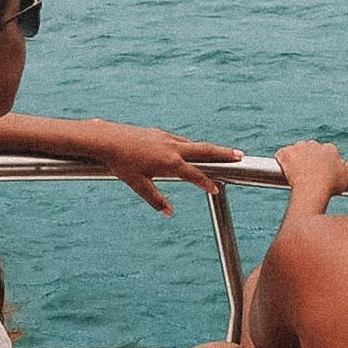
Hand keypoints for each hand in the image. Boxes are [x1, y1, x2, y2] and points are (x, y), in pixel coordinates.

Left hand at [87, 120, 243, 216]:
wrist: (107, 138)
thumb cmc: (122, 163)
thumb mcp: (138, 185)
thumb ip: (156, 200)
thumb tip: (169, 214)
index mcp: (170, 163)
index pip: (195, 174)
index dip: (207, 183)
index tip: (217, 188)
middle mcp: (173, 148)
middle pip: (205, 150)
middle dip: (223, 154)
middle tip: (240, 156)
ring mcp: (167, 138)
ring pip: (194, 144)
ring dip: (210, 149)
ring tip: (224, 153)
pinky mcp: (160, 133)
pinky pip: (182, 140)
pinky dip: (193, 146)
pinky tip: (193, 149)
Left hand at [275, 140, 347, 209]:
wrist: (310, 191)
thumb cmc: (330, 185)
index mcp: (329, 148)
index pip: (327, 154)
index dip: (325, 165)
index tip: (324, 175)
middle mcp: (313, 144)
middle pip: (311, 151)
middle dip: (311, 161)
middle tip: (312, 176)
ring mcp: (297, 148)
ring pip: (297, 152)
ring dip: (298, 160)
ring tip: (300, 175)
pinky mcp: (284, 154)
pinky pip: (282, 155)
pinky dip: (284, 161)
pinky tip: (288, 171)